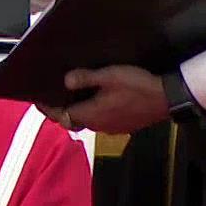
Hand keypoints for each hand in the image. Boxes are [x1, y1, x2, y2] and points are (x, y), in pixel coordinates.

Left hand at [40, 65, 169, 134]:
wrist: (167, 98)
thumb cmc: (138, 86)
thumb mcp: (109, 76)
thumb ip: (85, 78)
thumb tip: (65, 81)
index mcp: (91, 114)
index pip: (61, 115)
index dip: (48, 108)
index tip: (38, 100)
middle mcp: (98, 126)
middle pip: (72, 121)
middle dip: (61, 110)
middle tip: (53, 97)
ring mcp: (111, 128)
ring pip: (87, 121)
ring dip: (77, 111)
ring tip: (73, 96)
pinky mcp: (123, 126)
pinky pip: (101, 121)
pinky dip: (93, 113)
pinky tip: (97, 101)